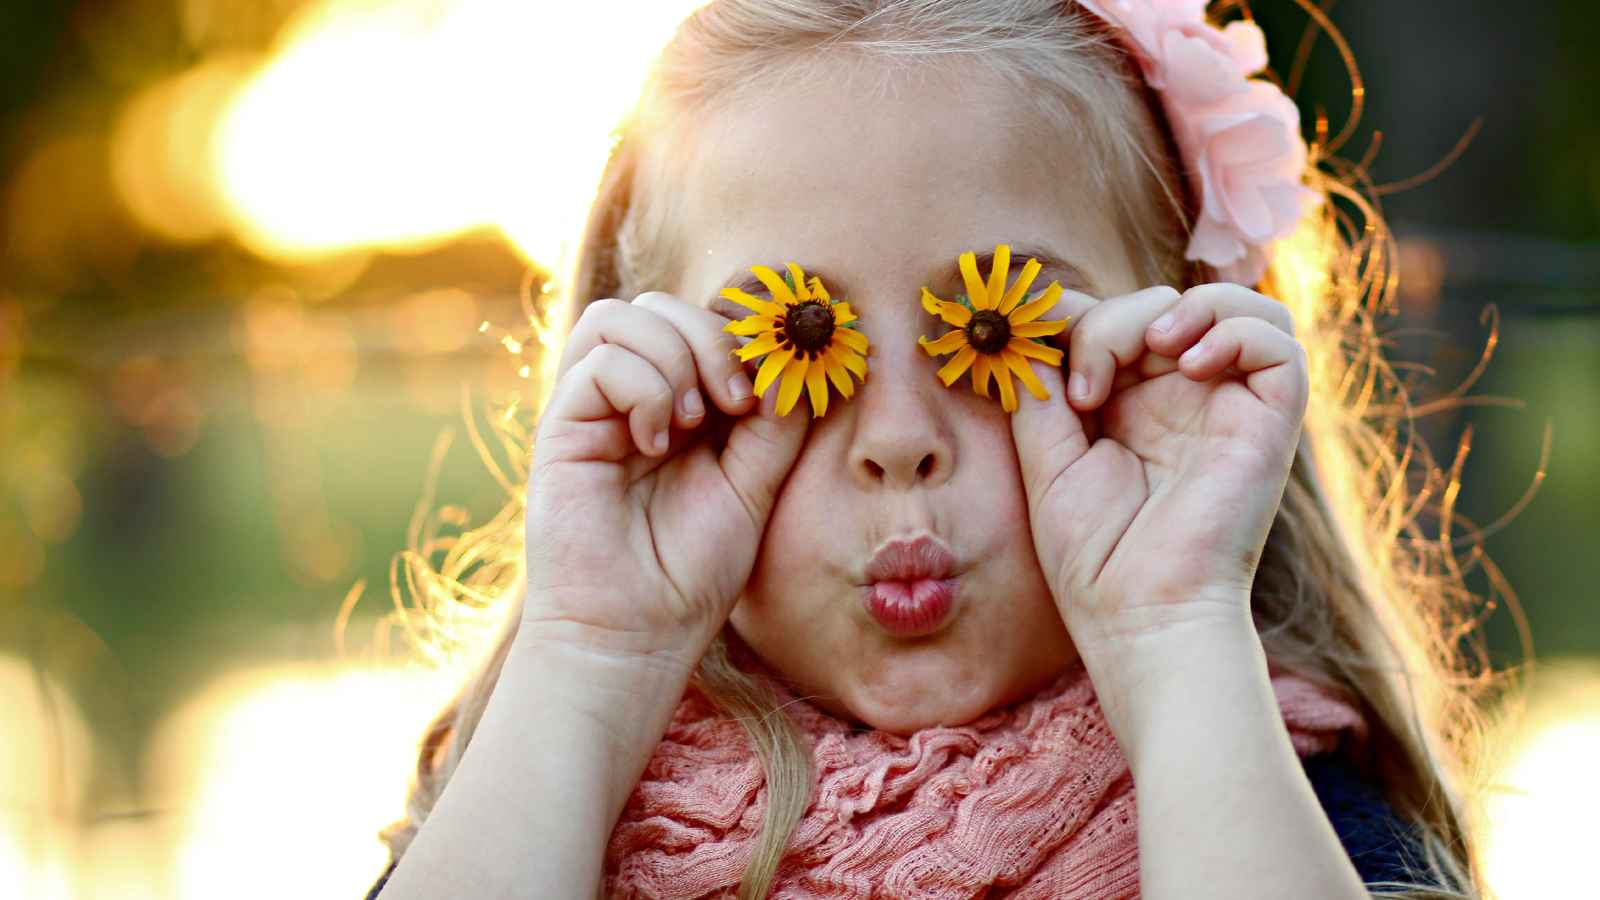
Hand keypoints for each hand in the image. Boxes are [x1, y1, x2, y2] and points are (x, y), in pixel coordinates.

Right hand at [521, 292, 808, 668]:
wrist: (636, 633)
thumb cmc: (692, 570)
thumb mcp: (756, 484)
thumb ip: (775, 420)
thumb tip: (791, 355)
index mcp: (683, 403)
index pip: (703, 323)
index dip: (742, 335)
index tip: (773, 384)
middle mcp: (634, 397)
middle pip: (661, 306)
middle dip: (712, 336)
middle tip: (737, 400)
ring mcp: (594, 409)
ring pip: (621, 317)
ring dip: (675, 354)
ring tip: (696, 420)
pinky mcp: (561, 428)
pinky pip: (597, 361)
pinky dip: (643, 388)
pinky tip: (657, 441)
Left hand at [1009, 283, 1308, 656]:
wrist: (1140, 617)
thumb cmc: (1093, 556)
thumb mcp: (1046, 457)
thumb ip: (1041, 387)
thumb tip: (1036, 320)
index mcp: (1132, 406)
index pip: (1119, 319)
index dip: (1082, 319)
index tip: (1046, 366)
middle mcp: (1184, 400)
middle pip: (1164, 305)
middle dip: (1115, 321)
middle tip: (1085, 387)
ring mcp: (1228, 409)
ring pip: (1237, 307)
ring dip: (1188, 306)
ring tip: (1151, 347)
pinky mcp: (1269, 425)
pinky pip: (1280, 343)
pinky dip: (1236, 329)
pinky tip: (1190, 364)